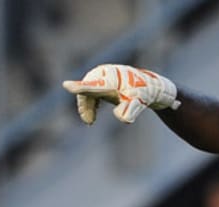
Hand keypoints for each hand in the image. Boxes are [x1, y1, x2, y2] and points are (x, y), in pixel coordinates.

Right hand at [62, 64, 179, 123]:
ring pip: (87, 91)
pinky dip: (90, 103)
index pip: (93, 85)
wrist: (151, 87)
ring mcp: (103, 75)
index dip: (80, 87)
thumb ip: (129, 111)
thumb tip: (121, 118)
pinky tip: (92, 114)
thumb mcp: (138, 104)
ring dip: (87, 106)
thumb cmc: (143, 94)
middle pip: (86, 90)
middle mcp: (105, 73)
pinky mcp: (103, 79)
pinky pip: (90, 91)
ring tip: (90, 120)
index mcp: (112, 79)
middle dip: (86, 106)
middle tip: (90, 122)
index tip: (67, 85)